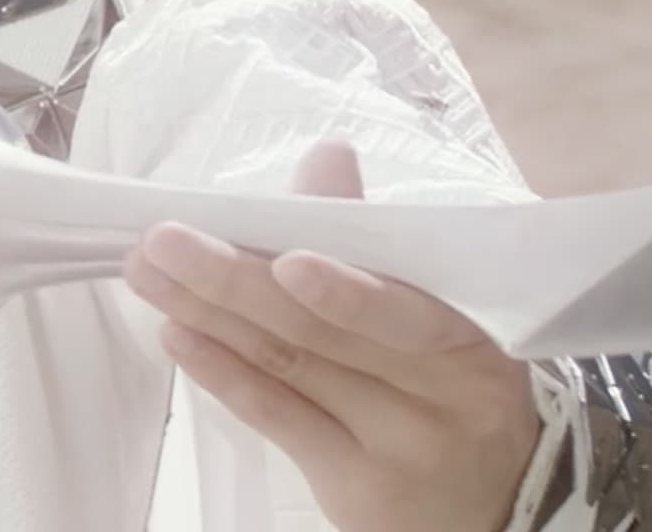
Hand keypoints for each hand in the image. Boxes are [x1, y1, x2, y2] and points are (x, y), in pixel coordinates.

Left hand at [125, 138, 545, 531]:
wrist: (503, 502)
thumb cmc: (462, 386)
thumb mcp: (445, 314)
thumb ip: (379, 240)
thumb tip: (328, 156)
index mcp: (475, 346)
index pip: (407, 316)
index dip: (349, 290)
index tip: (288, 254)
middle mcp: (444, 404)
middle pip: (325, 337)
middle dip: (236, 282)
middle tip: (163, 238)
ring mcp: (397, 450)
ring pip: (290, 368)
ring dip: (209, 314)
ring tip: (148, 270)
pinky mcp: (355, 489)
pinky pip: (277, 419)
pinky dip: (222, 373)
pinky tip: (176, 334)